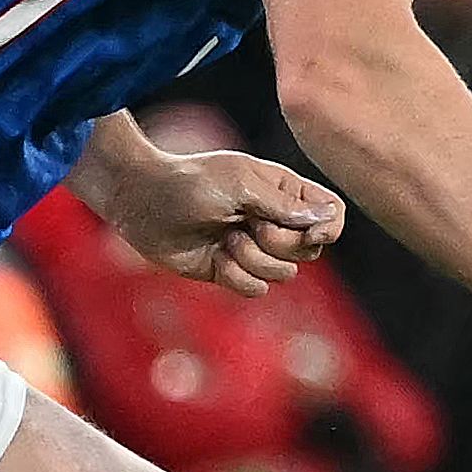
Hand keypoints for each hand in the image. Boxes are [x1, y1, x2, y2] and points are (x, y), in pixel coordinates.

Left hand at [107, 145, 346, 296]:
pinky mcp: (230, 272)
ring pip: (284, 274)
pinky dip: (236, 276)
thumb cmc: (190, 182)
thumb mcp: (240, 184)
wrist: (141, 202)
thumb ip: (285, 204)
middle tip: (250, 224)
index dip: (329, 227)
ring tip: (226, 238)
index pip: (330, 212)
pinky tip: (215, 257)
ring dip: (254, 259)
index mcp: (282, 191)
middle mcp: (273, 220)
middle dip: (281, 243)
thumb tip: (327, 217)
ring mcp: (253, 248)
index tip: (313, 233)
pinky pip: (256, 290)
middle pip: (310, 250)